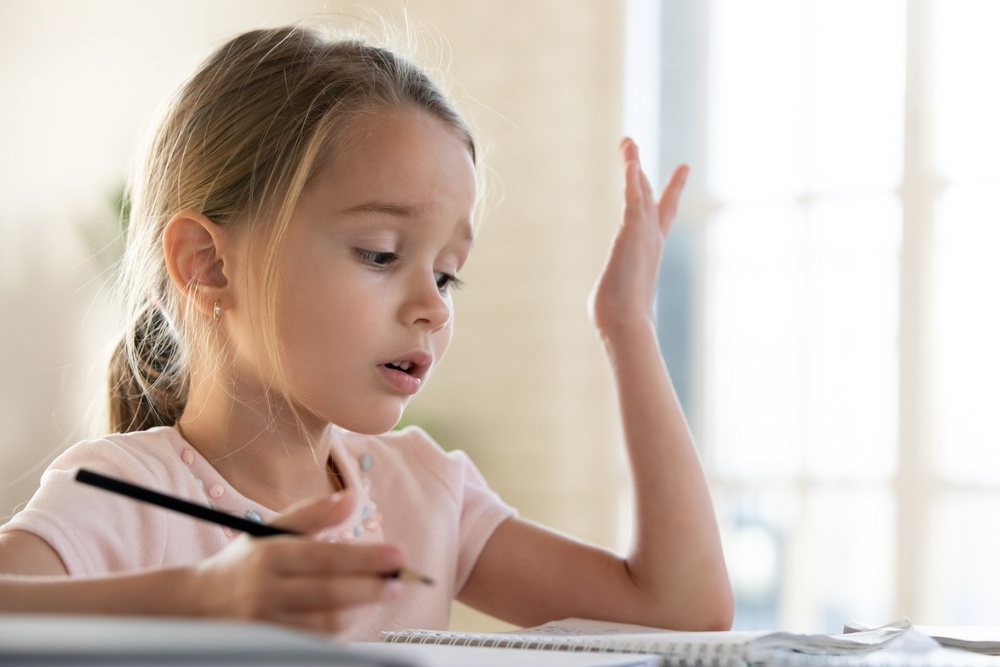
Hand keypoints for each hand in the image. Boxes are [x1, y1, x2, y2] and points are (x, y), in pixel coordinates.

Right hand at [188, 491, 404, 633]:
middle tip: (398, 581)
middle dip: (371, 588)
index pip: (325, 557)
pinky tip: (354, 614)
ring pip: (326, 624)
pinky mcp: (267, 648)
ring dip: (360, 610)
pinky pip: (315, 642)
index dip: (366, 558)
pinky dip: (340, 629)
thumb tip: (352, 500)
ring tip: (380, 594)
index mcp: (268, 556)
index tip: (398, 555)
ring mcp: (265, 626)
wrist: (196, 606)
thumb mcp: (273, 530)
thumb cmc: (246, 564)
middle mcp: (265, 592)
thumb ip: (314, 514)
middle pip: (330, 595)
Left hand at [589, 138, 687, 336]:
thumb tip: (608, 315)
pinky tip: (630, 162)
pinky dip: (632, 180)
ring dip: (631, 165)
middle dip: (639, 169)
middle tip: (632, 144)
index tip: (684, 169)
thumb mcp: (618, 296)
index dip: (670, 190)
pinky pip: (632, 199)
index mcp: (649, 249)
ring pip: (638, 191)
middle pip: (647, 194)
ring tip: (626, 142)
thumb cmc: (620, 316)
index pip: (661, 213)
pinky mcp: (632, 232)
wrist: (625, 322)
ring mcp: (643, 233)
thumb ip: (619, 292)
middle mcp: (650, 237)